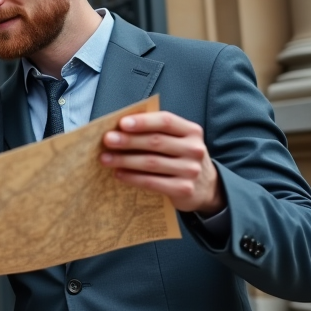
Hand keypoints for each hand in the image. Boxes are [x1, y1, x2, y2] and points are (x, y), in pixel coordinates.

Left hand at [101, 111, 224, 214]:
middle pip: (156, 142)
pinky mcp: (184, 189)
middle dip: (128, 140)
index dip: (143, 121)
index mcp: (191, 131)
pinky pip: (152, 182)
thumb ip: (154, 131)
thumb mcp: (176, 140)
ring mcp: (191, 170)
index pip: (166, 121)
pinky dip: (132, 178)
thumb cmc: (179, 156)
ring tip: (105, 158)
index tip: (122, 123)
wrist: (205, 187)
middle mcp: (194, 149)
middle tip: (107, 140)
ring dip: (125, 160)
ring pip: (151, 163)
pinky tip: (118, 174)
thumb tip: (118, 128)